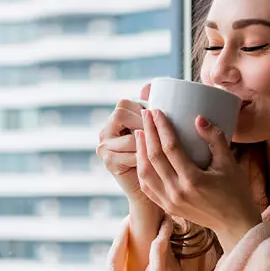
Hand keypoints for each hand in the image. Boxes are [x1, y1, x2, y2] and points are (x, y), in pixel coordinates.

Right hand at [96, 83, 161, 214]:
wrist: (158, 185)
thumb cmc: (165, 154)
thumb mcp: (162, 128)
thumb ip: (155, 108)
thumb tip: (148, 85)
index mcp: (117, 118)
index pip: (125, 103)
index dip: (143, 111)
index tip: (160, 120)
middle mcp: (107, 130)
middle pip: (120, 113)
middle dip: (142, 124)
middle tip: (160, 137)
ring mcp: (104, 146)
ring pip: (129, 137)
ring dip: (147, 143)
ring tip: (162, 152)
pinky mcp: (108, 162)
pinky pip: (130, 155)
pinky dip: (145, 158)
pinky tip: (156, 165)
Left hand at [135, 108, 263, 251]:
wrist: (235, 225)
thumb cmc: (236, 193)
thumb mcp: (229, 164)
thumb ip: (215, 139)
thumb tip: (199, 118)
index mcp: (193, 180)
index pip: (171, 147)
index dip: (162, 127)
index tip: (157, 112)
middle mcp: (177, 192)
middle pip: (154, 157)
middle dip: (148, 133)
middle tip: (145, 115)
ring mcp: (170, 202)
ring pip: (145, 173)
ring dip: (140, 151)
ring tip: (141, 133)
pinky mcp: (168, 208)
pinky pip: (147, 187)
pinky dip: (142, 170)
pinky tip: (142, 157)